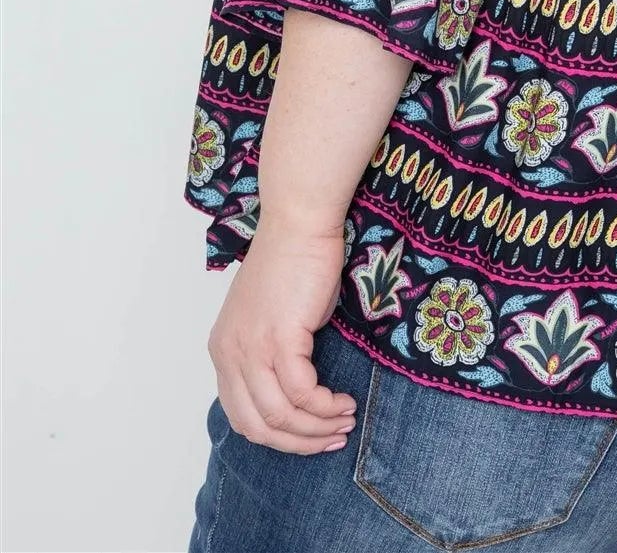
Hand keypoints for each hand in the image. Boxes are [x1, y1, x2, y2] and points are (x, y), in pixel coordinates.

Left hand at [207, 218, 357, 454]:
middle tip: (333, 437)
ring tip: (345, 419)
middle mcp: (229, 354)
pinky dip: (325, 405)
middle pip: (258, 426)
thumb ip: (272, 355)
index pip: (241, 417)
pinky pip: (302, 393)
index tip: (311, 436)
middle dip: (299, 442)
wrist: (299, 222)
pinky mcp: (279, 338)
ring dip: (317, 427)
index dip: (279, 437)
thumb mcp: (270, 318)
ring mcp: (251, 348)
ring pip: (280, 416)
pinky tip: (343, 401)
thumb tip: (296, 394)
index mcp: (223, 351)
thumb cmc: (293, 261)